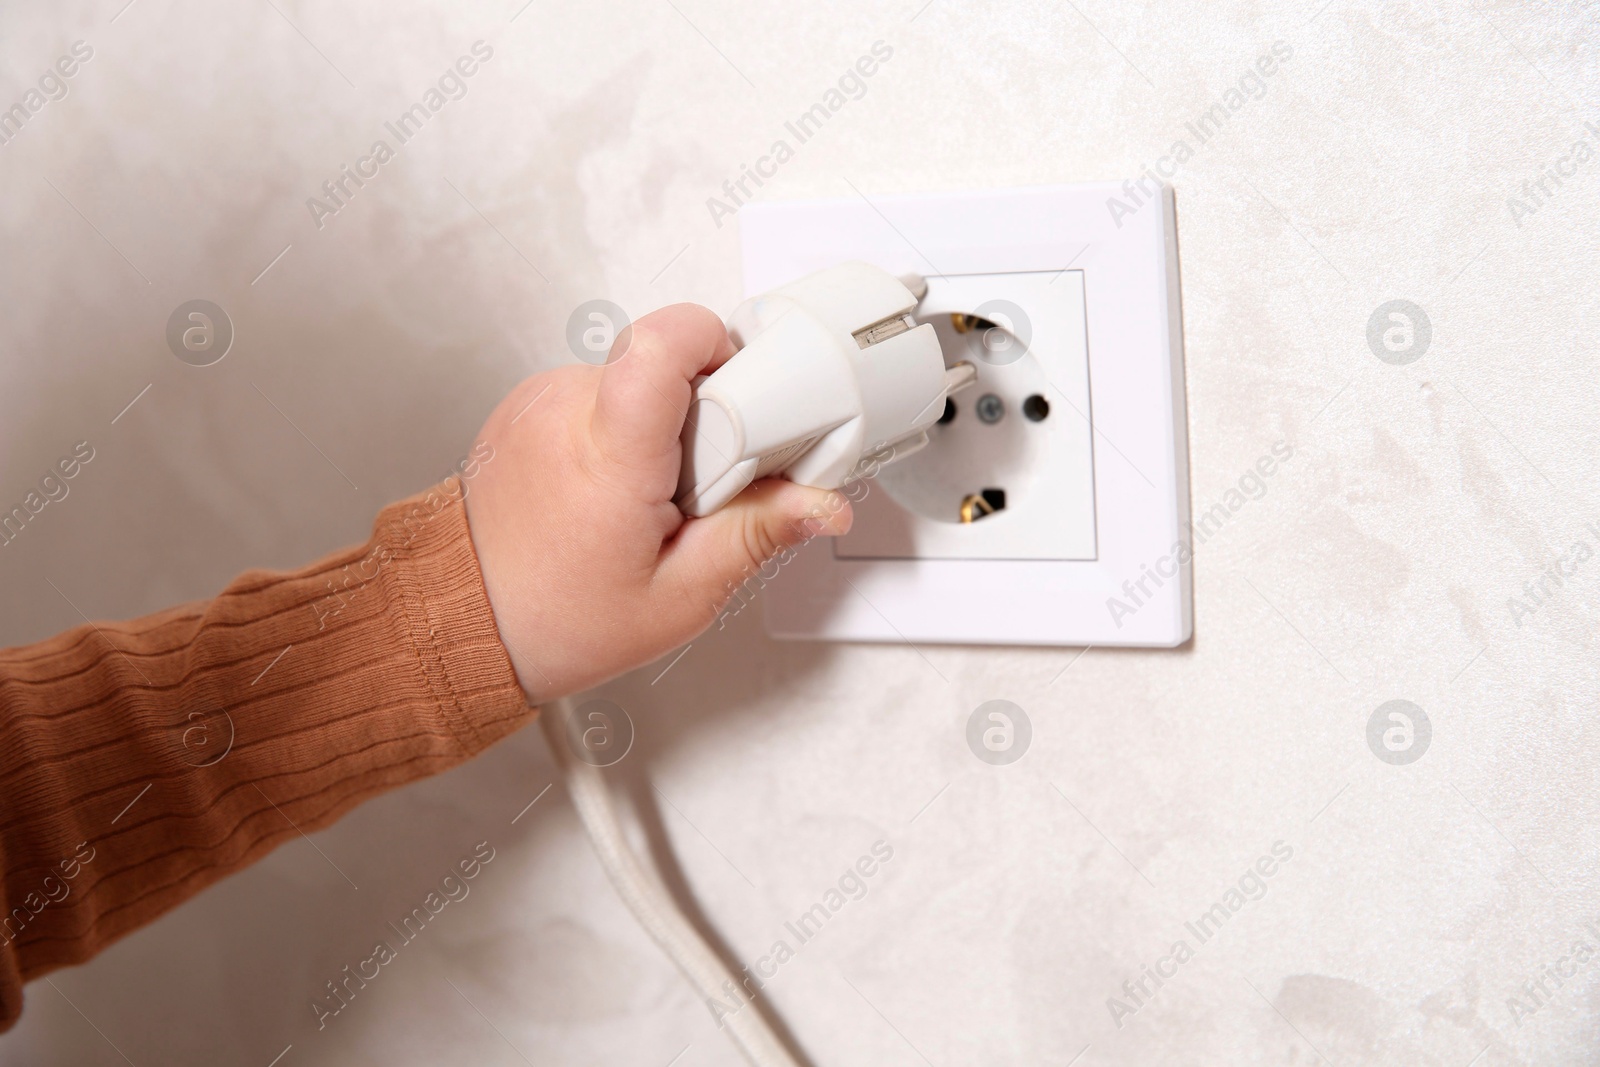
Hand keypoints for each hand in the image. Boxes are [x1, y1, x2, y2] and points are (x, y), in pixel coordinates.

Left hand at [463, 303, 851, 703]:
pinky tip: (619, 490)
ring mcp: (541, 401)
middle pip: (669, 363)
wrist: (458, 620)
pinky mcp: (530, 402)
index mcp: (607, 454)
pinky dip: (627, 430)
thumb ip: (756, 536)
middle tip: (700, 487)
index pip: (665, 343)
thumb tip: (820, 503)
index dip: (721, 349)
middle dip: (709, 415)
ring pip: (639, 378)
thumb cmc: (551, 618)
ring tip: (653, 499)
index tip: (748, 400)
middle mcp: (567, 411)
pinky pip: (605, 392)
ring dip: (667, 426)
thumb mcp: (678, 597)